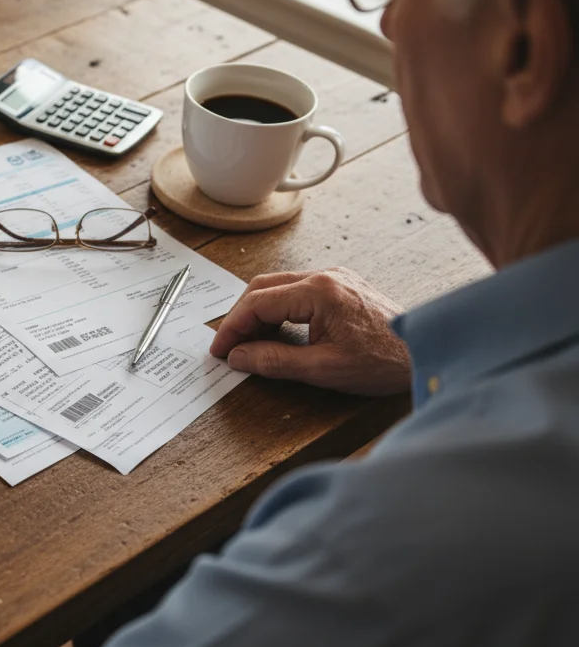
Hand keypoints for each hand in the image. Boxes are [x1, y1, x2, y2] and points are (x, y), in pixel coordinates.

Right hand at [209, 268, 410, 395]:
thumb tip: (239, 356)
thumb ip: (274, 361)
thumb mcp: (323, 369)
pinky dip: (279, 310)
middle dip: (240, 317)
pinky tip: (277, 333)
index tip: (219, 350)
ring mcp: (335, 279)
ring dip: (259, 312)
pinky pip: (298, 291)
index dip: (232, 327)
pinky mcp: (342, 287)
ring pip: (279, 287)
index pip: (257, 302)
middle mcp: (325, 276)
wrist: (427, 354)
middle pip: (263, 287)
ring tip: (250, 343)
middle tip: (229, 346)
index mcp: (319, 291)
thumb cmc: (384, 362)